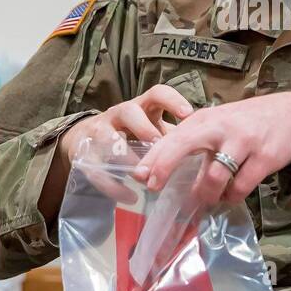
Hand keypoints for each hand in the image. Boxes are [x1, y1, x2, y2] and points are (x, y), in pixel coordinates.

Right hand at [40, 85, 193, 212]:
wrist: (84, 140)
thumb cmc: (130, 134)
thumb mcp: (151, 129)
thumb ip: (172, 137)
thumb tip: (206, 151)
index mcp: (141, 106)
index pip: (156, 94)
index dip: (172, 101)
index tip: (188, 114)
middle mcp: (119, 113)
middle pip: (129, 111)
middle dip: (144, 128)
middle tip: (159, 144)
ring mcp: (100, 131)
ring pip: (109, 139)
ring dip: (126, 155)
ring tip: (142, 173)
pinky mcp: (86, 153)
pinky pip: (97, 169)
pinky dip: (114, 185)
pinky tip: (130, 196)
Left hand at [131, 92, 290, 207]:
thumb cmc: (247, 121)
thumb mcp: (217, 122)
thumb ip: (194, 141)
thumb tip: (164, 167)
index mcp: (206, 119)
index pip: (174, 137)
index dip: (155, 157)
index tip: (140, 176)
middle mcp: (221, 127)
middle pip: (185, 144)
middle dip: (165, 165)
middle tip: (154, 187)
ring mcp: (243, 142)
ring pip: (214, 175)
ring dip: (205, 194)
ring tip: (204, 200)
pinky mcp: (263, 157)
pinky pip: (241, 186)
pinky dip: (231, 196)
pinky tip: (229, 196)